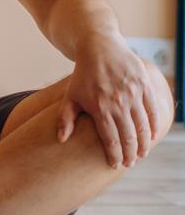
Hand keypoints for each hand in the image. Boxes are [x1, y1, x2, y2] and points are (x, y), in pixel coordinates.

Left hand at [57, 36, 161, 168]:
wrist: (99, 48)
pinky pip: (152, 111)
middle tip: (130, 164)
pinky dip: (154, 126)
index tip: (114, 166)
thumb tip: (61, 140)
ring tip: (141, 155)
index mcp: (99, 108)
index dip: (114, 156)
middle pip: (128, 137)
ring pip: (143, 126)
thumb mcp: (70, 96)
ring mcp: (133, 94)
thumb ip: (64, 118)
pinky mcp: (144, 86)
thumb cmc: (83, 75)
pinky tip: (152, 136)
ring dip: (144, 144)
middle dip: (130, 154)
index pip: (110, 139)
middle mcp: (118, 103)